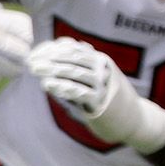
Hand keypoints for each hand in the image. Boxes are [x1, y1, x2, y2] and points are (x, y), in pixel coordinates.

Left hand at [28, 38, 164, 153]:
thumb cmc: (106, 98)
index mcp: (100, 60)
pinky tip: (48, 85)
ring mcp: (104, 85)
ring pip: (76, 73)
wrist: (133, 120)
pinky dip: (63, 87)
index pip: (73, 49)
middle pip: (74, 59)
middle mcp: (103, 69)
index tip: (34, 53)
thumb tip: (57, 45)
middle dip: (50, 59)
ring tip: (36, 71)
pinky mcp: (101, 102)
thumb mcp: (94, 77)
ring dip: (54, 70)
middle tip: (31, 62)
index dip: (52, 49)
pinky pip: (80, 92)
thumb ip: (78, 63)